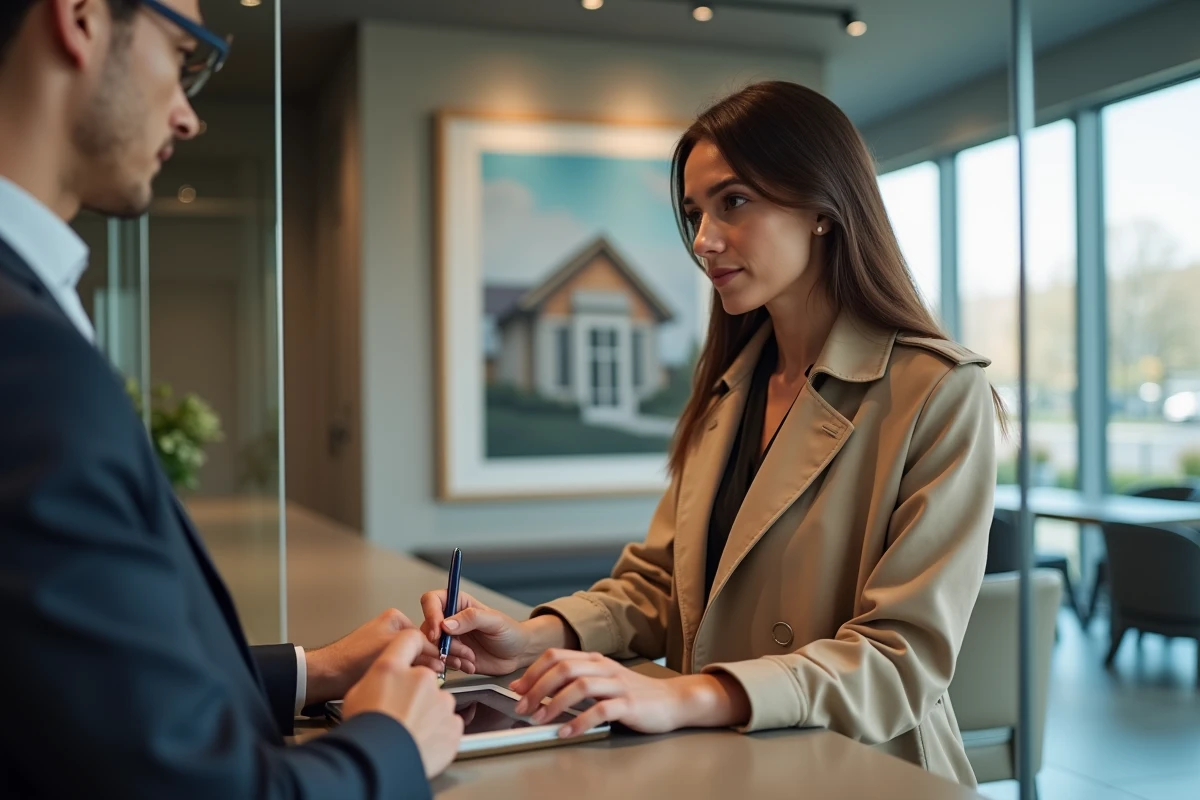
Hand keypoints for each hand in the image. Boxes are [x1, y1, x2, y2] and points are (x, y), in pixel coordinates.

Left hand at [305, 608, 473, 703]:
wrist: (325, 678)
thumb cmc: (349, 661)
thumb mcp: (390, 649)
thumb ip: (418, 650)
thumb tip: (439, 659)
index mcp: (395, 620)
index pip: (427, 636)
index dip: (442, 652)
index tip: (455, 662)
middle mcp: (391, 631)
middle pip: (422, 649)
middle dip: (436, 662)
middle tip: (453, 671)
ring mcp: (386, 647)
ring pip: (413, 661)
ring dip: (424, 672)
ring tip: (436, 683)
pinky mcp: (380, 664)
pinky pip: (403, 670)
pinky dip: (411, 678)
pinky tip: (416, 689)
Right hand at [342, 630, 463, 778]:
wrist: (379, 764)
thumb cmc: (364, 732)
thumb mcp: (356, 695)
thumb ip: (377, 680)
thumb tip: (382, 682)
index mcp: (394, 668)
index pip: (409, 639)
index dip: (411, 645)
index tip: (414, 652)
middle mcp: (421, 679)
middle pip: (424, 678)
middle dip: (415, 694)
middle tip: (400, 714)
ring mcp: (441, 701)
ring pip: (437, 702)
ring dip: (427, 714)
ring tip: (408, 732)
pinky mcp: (453, 724)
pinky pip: (448, 723)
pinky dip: (438, 732)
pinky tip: (421, 742)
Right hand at [419, 590, 576, 675]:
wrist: (518, 654)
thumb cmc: (510, 632)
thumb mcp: (495, 621)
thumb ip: (471, 618)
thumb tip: (446, 624)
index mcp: (458, 603)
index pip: (431, 601)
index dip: (430, 615)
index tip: (438, 632)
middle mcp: (449, 620)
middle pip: (427, 628)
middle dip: (442, 644)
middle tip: (462, 652)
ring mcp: (449, 639)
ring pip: (432, 647)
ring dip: (449, 657)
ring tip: (469, 659)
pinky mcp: (451, 656)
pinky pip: (440, 662)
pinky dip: (454, 666)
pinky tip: (470, 665)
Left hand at [510, 650, 751, 737]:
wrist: (672, 700)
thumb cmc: (633, 694)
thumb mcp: (601, 681)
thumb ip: (572, 682)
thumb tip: (535, 689)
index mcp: (594, 660)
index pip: (556, 656)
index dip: (533, 672)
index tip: (517, 690)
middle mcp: (604, 668)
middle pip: (563, 668)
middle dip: (537, 688)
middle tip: (523, 708)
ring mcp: (618, 685)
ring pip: (580, 686)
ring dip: (554, 704)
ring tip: (540, 721)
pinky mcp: (629, 704)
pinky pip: (601, 710)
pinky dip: (580, 722)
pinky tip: (567, 732)